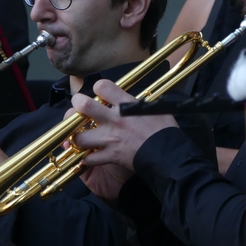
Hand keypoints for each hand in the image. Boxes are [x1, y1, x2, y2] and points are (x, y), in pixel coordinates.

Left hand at [70, 80, 177, 198]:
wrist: (169, 154)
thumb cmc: (165, 130)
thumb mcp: (154, 109)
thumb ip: (137, 104)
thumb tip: (131, 100)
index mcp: (125, 105)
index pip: (102, 86)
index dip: (98, 88)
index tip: (99, 93)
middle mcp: (114, 119)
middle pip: (83, 106)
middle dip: (76, 105)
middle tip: (78, 109)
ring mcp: (110, 138)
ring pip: (80, 136)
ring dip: (77, 137)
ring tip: (80, 136)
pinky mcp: (111, 156)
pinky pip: (90, 159)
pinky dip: (87, 159)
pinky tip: (89, 156)